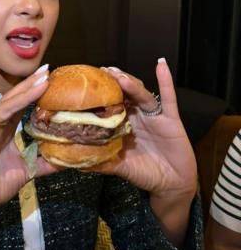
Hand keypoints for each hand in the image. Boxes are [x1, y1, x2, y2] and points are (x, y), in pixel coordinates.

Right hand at [0, 68, 57, 225]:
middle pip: (15, 101)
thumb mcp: (28, 171)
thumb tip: (69, 158)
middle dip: (32, 85)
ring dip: (20, 92)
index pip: (24, 107)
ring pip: (4, 107)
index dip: (36, 93)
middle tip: (48, 69)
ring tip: (37, 78)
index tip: (52, 79)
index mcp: (8, 132)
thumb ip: (46, 163)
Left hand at [93, 59, 196, 198]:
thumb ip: (102, 163)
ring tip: (119, 76)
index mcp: (124, 126)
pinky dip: (165, 81)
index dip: (101, 96)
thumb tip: (77, 163)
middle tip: (102, 72)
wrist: (172, 183)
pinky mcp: (170, 119)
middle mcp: (137, 117)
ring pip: (141, 94)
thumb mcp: (120, 167)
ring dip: (131, 83)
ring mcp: (153, 116)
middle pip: (125, 95)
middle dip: (114, 82)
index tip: (87, 85)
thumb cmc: (146, 174)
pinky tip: (161, 65)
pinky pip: (168, 98)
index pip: (110, 106)